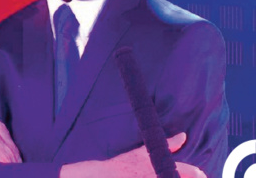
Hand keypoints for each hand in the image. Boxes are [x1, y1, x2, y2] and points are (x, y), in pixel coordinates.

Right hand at [61, 133, 205, 177]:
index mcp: (163, 167)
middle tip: (195, 177)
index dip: (199, 175)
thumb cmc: (125, 163)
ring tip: (172, 175)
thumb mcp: (145, 152)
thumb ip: (167, 144)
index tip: (202, 176)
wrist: (107, 175)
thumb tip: (183, 136)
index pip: (192, 172)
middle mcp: (161, 176)